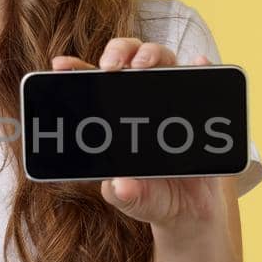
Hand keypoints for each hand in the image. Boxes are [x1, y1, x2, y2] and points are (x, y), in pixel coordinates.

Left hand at [48, 37, 221, 229]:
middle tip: (111, 66)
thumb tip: (119, 186)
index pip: (92, 85)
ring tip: (144, 65)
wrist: (192, 210)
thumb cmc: (155, 199)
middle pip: (127, 59)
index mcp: (114, 119)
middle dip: (118, 51)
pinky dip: (201, 66)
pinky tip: (199, 63)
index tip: (61, 65)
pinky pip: (200, 78)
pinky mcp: (197, 107)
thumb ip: (124, 195)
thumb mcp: (134, 201)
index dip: (75, 69)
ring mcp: (170, 100)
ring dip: (151, 53)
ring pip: (161, 60)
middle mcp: (140, 102)